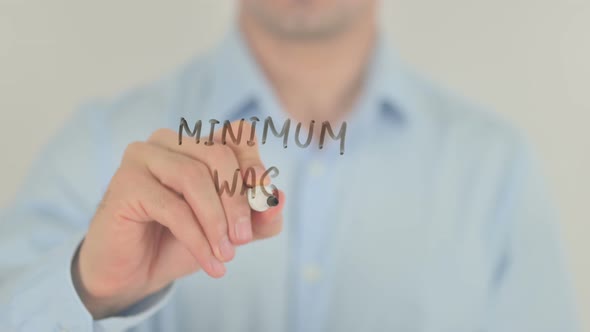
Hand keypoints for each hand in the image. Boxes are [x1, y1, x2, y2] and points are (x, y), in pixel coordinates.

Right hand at [71, 122, 284, 318]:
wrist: (135, 272)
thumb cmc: (180, 241)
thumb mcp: (230, 231)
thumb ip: (259, 217)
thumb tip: (279, 200)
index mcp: (197, 143)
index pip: (238, 135)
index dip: (254, 164)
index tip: (264, 200)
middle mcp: (169, 141)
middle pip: (219, 155)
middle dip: (238, 201)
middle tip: (244, 239)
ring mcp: (144, 156)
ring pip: (194, 178)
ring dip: (217, 222)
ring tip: (226, 254)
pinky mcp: (126, 182)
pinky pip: (173, 207)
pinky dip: (198, 239)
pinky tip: (210, 263)